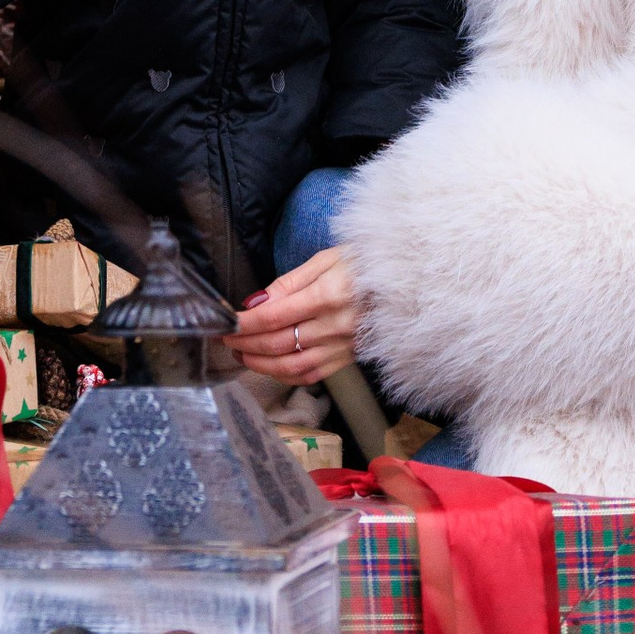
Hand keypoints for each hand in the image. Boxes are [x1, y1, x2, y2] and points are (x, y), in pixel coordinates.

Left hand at [230, 244, 361, 385]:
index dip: (247, 323)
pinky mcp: (350, 358)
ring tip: (242, 356)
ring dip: (261, 364)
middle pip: (280, 343)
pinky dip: (286, 375)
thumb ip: (289, 282)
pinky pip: (312, 374)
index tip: (228, 323)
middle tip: (227, 340)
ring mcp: (344, 346)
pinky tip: (271, 368)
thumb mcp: (327, 258)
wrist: (407, 281)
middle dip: (247, 344)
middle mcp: (337, 325)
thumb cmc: (365, 262)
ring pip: (293, 365)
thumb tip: (256, 302)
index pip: (276, 316)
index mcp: (330, 294)